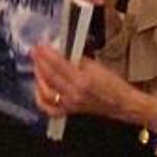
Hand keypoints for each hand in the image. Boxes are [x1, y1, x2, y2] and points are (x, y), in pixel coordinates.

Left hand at [31, 47, 155, 125]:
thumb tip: (60, 52)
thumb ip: (76, 59)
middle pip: (49, 76)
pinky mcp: (70, 111)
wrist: (122, 103)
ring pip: (46, 92)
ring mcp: (70, 104)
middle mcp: (74, 94)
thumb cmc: (112, 84)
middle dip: (39, 62)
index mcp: (82, 80)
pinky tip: (39, 89)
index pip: (58, 64)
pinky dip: (41, 99)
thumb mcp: (96, 66)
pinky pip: (49, 108)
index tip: (39, 45)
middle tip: (34, 52)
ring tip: (37, 66)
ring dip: (39, 77)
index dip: (46, 53)